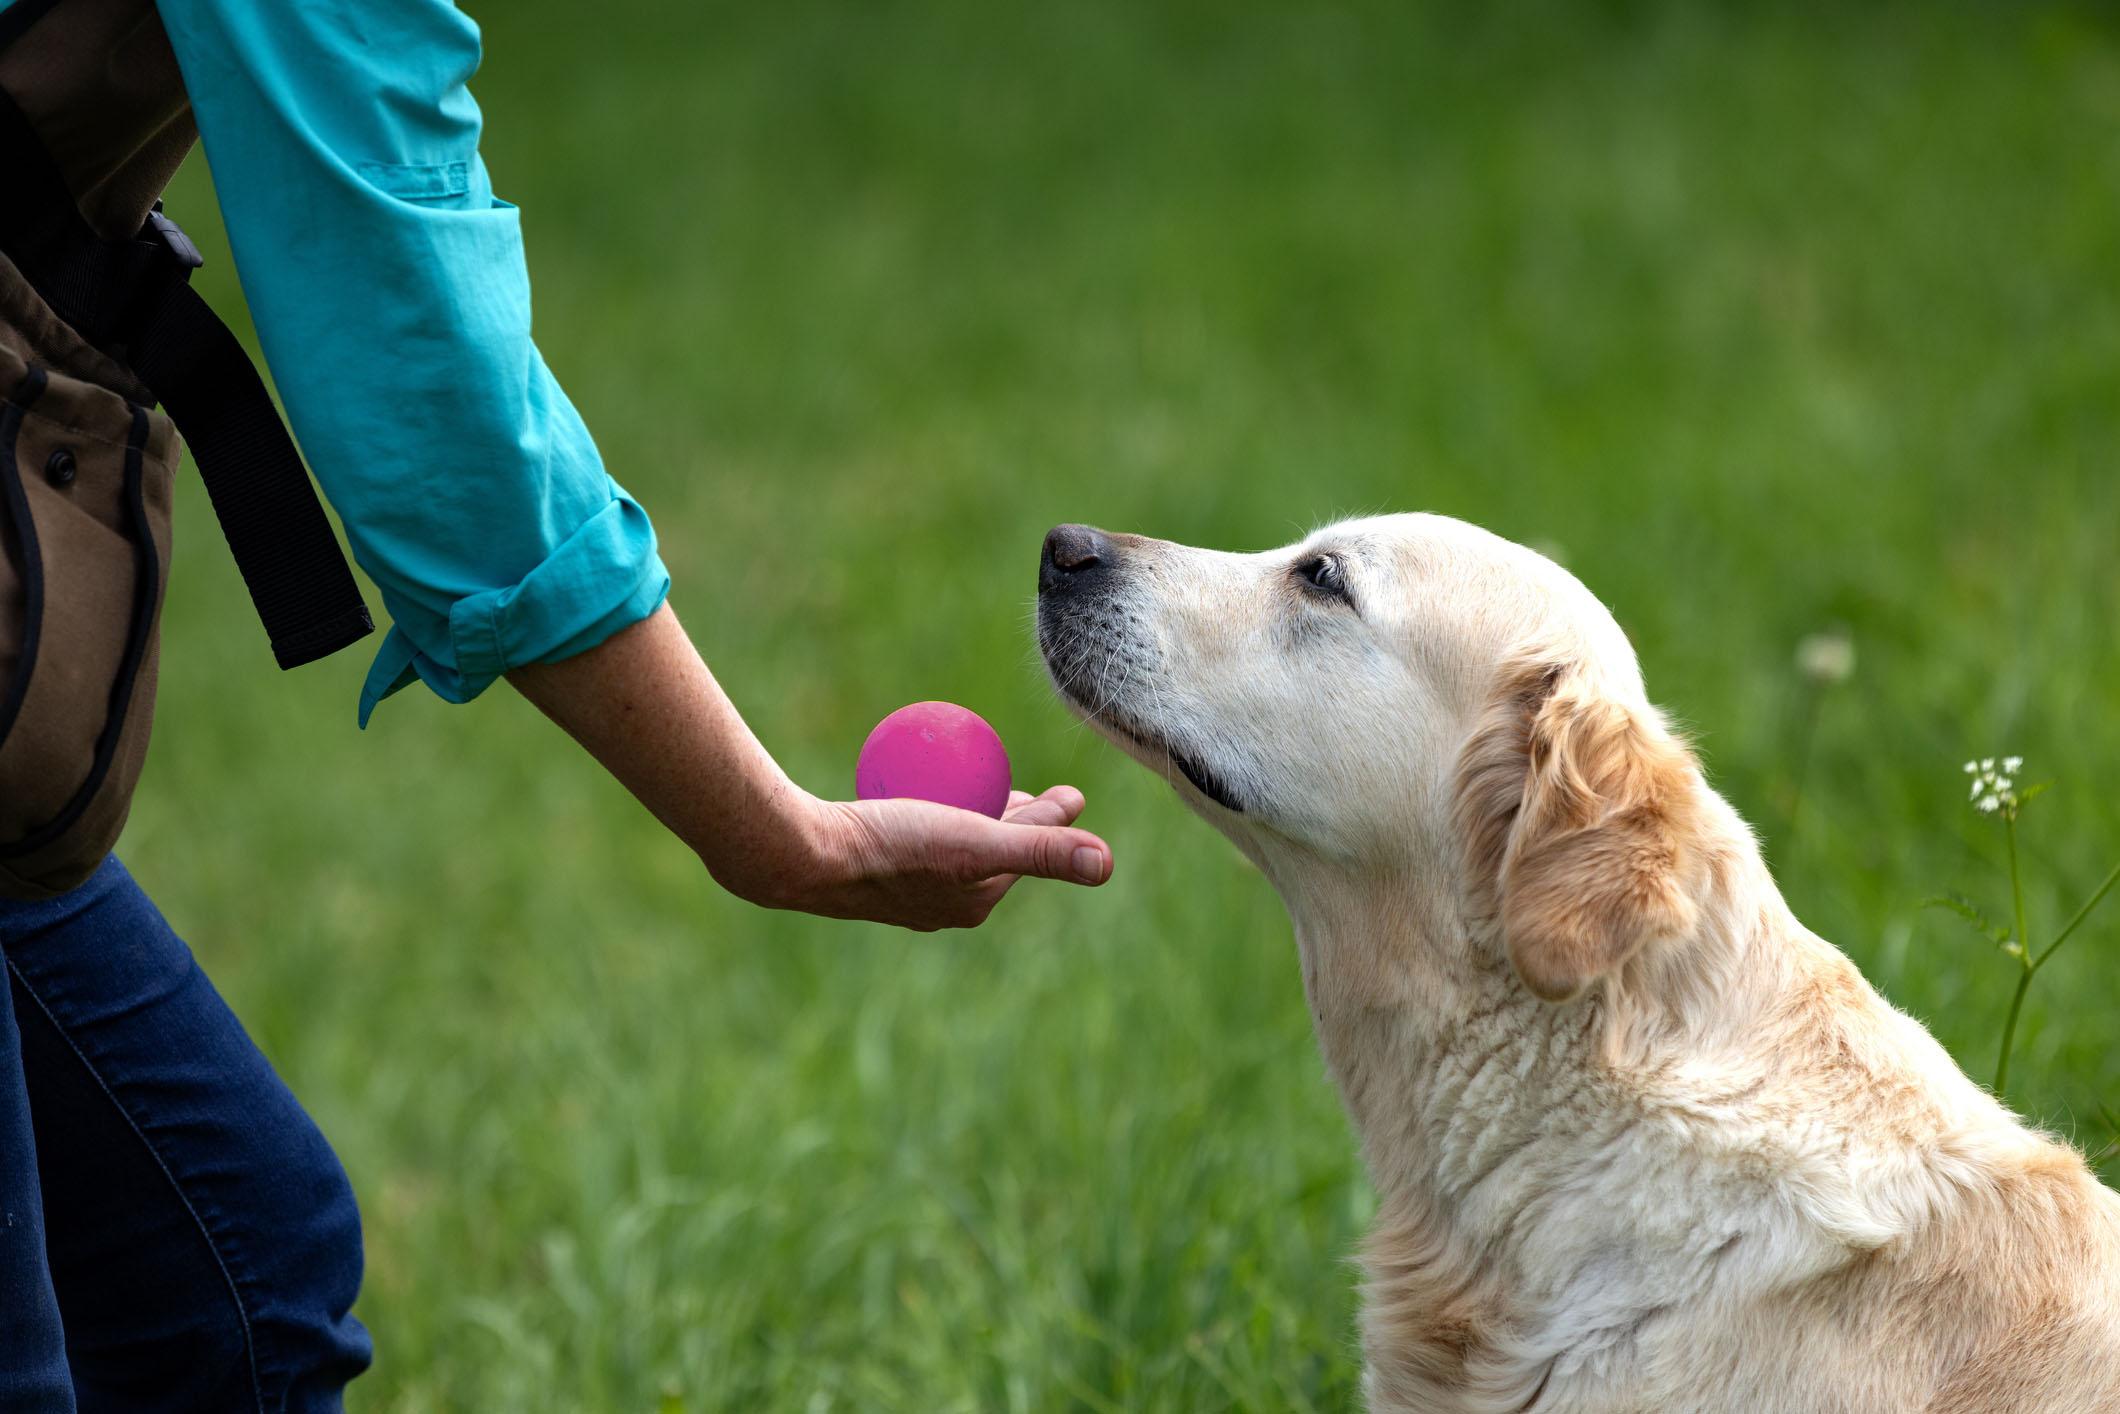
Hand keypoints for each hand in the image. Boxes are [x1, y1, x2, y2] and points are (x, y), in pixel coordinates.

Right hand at [781, 785, 1112, 930]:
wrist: (802, 856)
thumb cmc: (894, 847)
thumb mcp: (976, 842)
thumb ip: (1041, 850)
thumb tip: (1108, 864)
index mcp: (974, 903)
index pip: (1023, 851)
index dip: (1054, 822)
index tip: (1072, 795)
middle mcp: (942, 905)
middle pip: (991, 850)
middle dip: (1020, 823)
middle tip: (1032, 789)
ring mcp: (905, 891)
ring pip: (954, 845)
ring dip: (976, 818)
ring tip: (981, 784)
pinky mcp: (871, 870)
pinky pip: (915, 835)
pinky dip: (931, 812)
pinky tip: (919, 784)